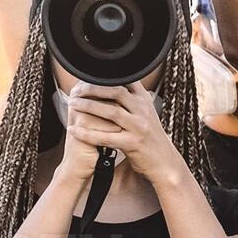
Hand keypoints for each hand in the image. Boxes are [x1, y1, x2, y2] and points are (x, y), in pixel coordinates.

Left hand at [62, 83, 186, 186]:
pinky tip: (74, 130)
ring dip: (89, 106)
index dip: (106, 77)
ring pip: (111, 112)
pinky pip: (105, 137)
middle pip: (117, 92)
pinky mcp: (133, 143)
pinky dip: (87, 133)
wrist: (163, 161)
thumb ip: (133, 101)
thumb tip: (115, 86)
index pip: (126, 81)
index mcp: (145, 101)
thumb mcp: (146, 114)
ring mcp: (139, 127)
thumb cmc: (150, 138)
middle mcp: (143, 111)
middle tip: (77, 89)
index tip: (89, 75)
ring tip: (73, 104)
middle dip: (94, 89)